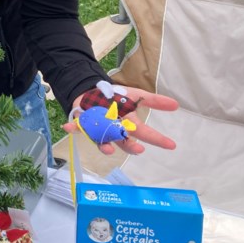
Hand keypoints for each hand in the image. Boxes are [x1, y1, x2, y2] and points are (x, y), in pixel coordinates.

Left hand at [63, 86, 178, 155]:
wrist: (93, 93)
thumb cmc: (115, 98)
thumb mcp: (136, 96)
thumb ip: (155, 101)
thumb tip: (176, 104)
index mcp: (127, 124)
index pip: (145, 133)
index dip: (157, 139)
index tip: (171, 145)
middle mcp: (114, 130)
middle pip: (123, 141)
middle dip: (130, 146)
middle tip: (137, 149)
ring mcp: (98, 129)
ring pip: (102, 140)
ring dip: (103, 145)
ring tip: (107, 149)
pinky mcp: (83, 123)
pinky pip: (77, 128)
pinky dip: (71, 128)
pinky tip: (67, 127)